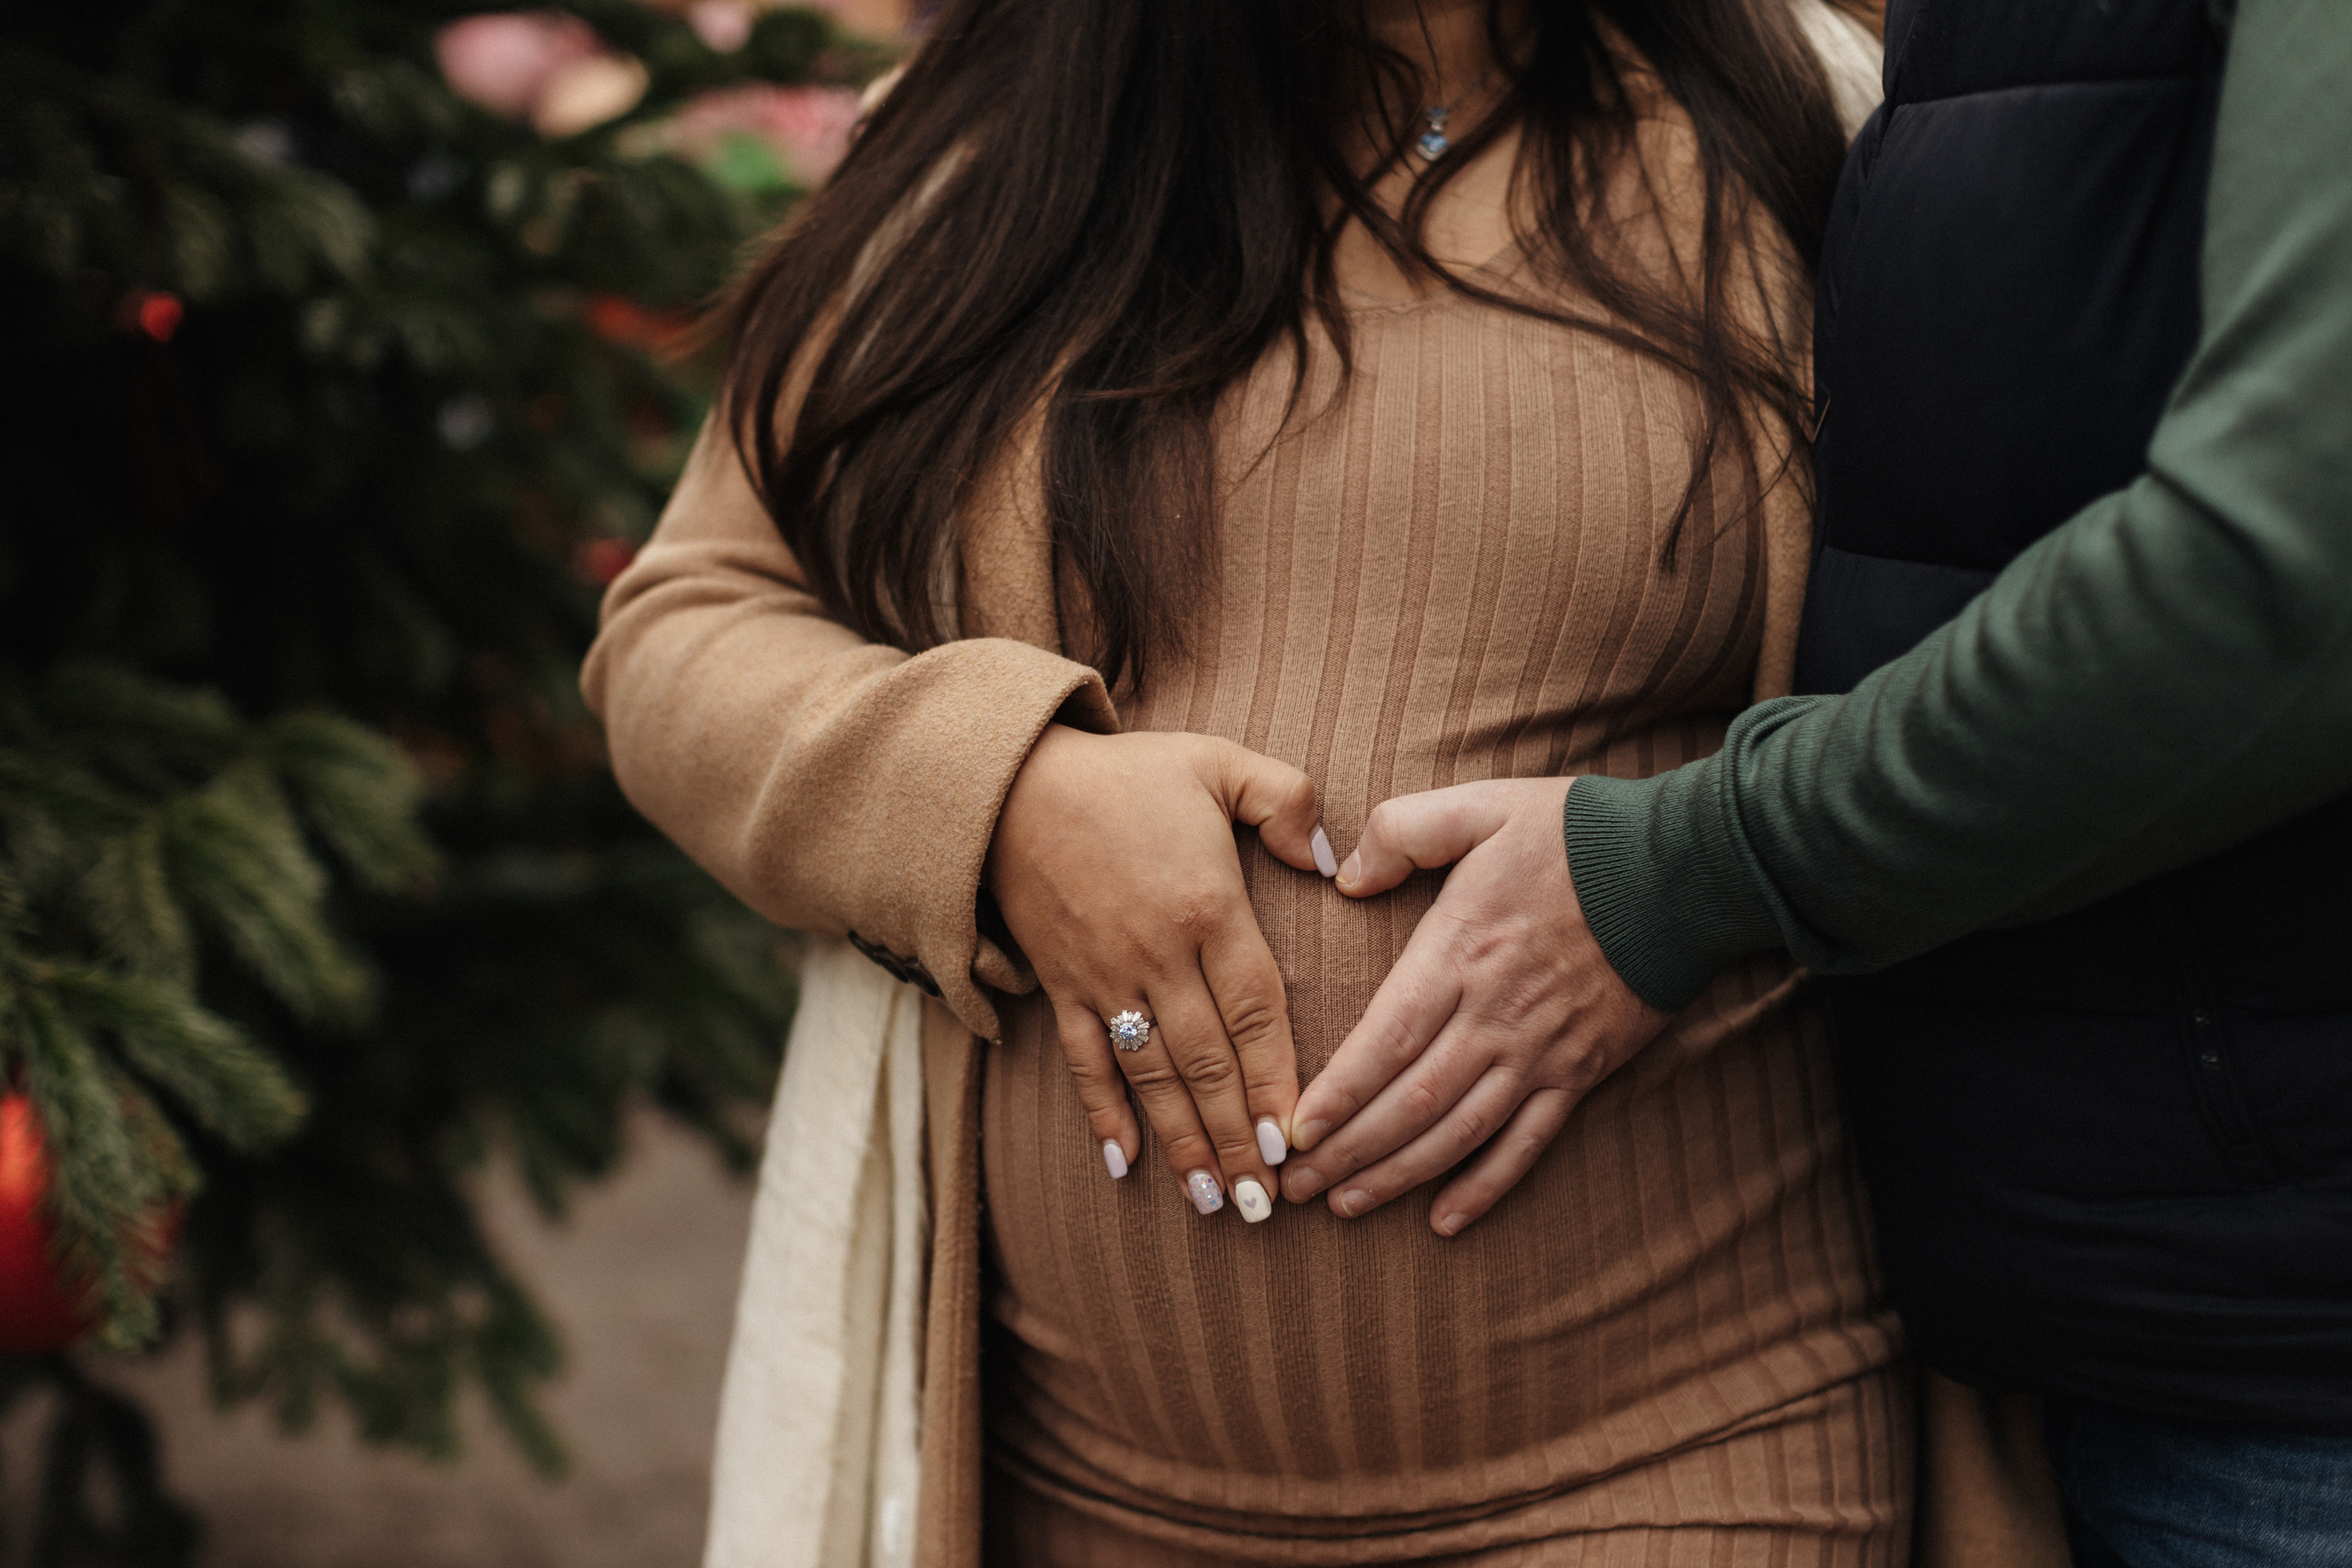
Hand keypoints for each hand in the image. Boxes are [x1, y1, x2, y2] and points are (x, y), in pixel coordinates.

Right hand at [985, 724, 1332, 1220]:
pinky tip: (1122, 1165)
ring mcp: (1104, 976)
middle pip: (1208, 1062)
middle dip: (1239, 1136)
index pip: (1256, 1010)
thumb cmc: (1126, 775)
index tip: (1300, 1138)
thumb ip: (1289, 801)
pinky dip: (1101, 1114)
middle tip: (1267, 1202)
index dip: (1278, 1078)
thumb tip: (1332, 861)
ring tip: (1212, 1201)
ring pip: (1151, 1075)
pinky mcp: (1060, 985)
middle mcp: (1157, 954)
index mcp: (1208, 907)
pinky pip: (1083, 1062)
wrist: (1010, 783)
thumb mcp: (1218, 764)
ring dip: (1182, 1143)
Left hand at [1280, 777, 1669, 1234]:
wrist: (1686, 869)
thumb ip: (1402, 832)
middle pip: (1412, 1101)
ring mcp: (1541, 1052)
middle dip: (1349, 1150)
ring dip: (1400, 1175)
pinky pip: (1527, 1143)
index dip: (1338, 1092)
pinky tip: (1445, 1219)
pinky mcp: (1581, 1072)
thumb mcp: (1480, 806)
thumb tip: (1346, 878)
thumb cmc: (1577, 834)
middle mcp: (1496, 1015)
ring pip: (1459, 1132)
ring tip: (1348, 1205)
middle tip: (1298, 1186)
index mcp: (1461, 952)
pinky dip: (1485, 1186)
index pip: (1385, 1039)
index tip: (1295, 1129)